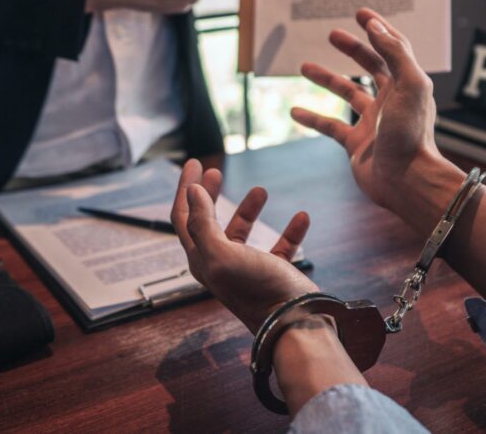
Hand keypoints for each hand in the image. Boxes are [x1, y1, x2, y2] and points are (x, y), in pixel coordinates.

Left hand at [170, 159, 315, 333]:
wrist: (294, 324)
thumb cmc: (257, 289)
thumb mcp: (223, 253)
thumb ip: (203, 222)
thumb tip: (194, 192)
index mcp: (202, 259)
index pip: (184, 217)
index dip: (186, 188)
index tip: (193, 162)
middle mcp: (220, 263)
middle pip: (208, 222)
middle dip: (210, 195)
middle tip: (215, 170)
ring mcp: (247, 269)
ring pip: (242, 232)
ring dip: (249, 209)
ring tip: (261, 190)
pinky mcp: (274, 274)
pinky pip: (280, 246)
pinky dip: (289, 230)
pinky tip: (301, 216)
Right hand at [291, 8, 460, 227]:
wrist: (406, 181)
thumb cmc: (410, 134)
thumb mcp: (409, 85)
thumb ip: (394, 53)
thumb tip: (374, 26)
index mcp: (406, 84)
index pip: (394, 48)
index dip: (379, 29)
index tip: (360, 14)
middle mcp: (391, 101)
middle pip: (371, 67)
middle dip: (353, 49)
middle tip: (332, 34)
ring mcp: (372, 123)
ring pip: (346, 94)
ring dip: (327, 79)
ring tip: (303, 66)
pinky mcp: (356, 144)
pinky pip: (330, 126)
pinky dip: (312, 118)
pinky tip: (294, 111)